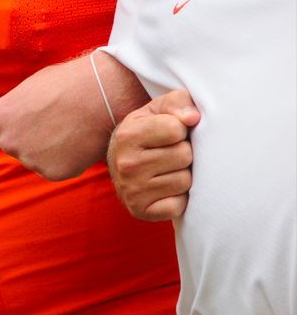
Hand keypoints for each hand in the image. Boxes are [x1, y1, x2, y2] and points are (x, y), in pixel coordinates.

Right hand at [107, 89, 198, 220]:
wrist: (121, 163)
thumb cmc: (148, 131)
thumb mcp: (157, 110)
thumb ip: (177, 102)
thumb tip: (193, 118)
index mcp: (128, 135)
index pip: (175, 129)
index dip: (181, 130)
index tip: (171, 133)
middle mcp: (126, 163)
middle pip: (183, 156)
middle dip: (184, 153)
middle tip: (170, 154)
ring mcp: (132, 190)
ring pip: (184, 181)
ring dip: (183, 175)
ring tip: (168, 170)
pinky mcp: (141, 211)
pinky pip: (178, 206)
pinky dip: (178, 199)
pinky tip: (165, 189)